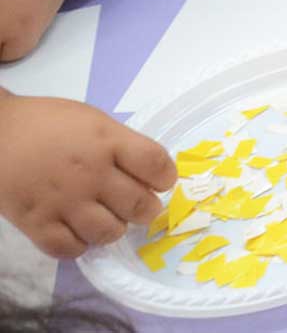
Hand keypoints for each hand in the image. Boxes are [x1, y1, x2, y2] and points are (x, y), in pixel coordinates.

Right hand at [0, 93, 174, 259]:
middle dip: (146, 209)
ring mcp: (64, 201)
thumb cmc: (48, 123)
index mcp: (108, 142)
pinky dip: (79, 245)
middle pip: (138, 205)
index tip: (161, 182)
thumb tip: (147, 172)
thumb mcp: (93, 122)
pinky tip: (78, 232)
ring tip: (107, 219)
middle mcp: (91, 173)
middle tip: (139, 207)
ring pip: (108, 233)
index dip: (166, 178)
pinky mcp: (36, 222)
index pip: (156, 164)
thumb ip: (121, 145)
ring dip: (114, 229)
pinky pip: (70, 249)